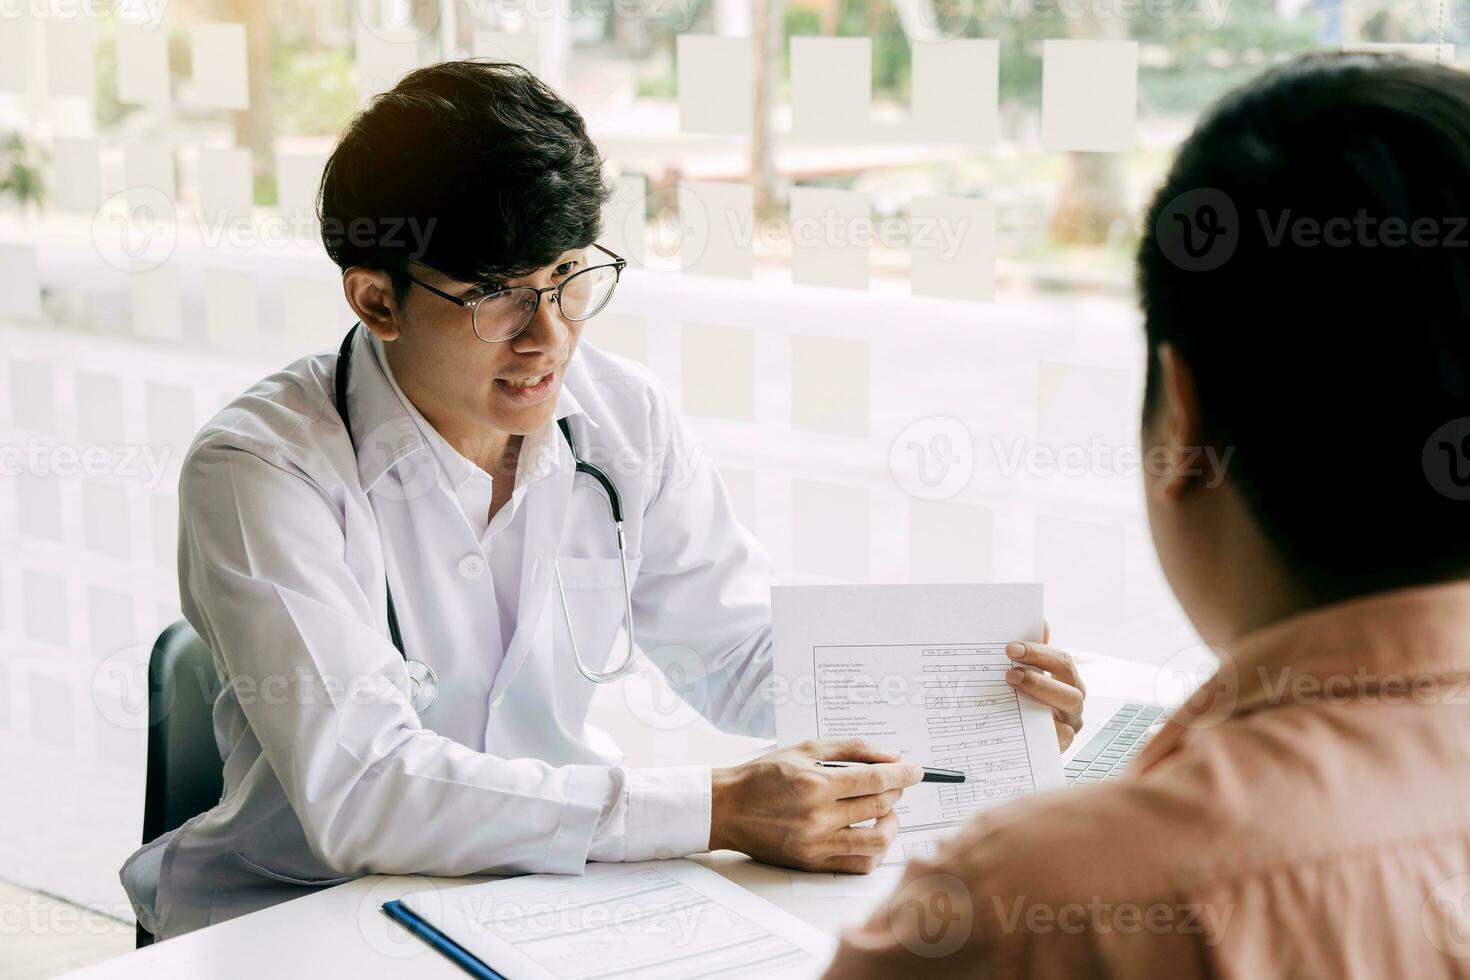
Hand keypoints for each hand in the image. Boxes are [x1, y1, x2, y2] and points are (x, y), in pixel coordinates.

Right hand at [708, 738, 923, 873]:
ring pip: (877, 840)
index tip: (916, 770)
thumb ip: (851, 749)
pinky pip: (859, 864)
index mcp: (816, 784)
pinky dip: (875, 850)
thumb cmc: (763, 775)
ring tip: (887, 811)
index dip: (903, 774)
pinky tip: (873, 833)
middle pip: (879, 806)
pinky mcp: (813, 863)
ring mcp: (816, 844)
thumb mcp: (805, 749)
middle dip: (896, 792)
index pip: (876, 780)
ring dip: (892, 823)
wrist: (727, 808)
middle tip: (896, 783)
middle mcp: (818, 817)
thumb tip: (890, 756)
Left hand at [1005, 624, 1086, 751]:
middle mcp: (1074, 702)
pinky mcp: (1062, 746)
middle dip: (1039, 675)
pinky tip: (1020, 722)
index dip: (1038, 652)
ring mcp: (1071, 725)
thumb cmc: (1024, 700)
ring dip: (1041, 693)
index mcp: (1067, 680)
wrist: (1019, 740)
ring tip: (1013, 686)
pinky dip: (1043, 728)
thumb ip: (1031, 653)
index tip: (1011, 648)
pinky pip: (1061, 738)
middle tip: (1010, 671)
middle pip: (1068, 685)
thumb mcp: (1025, 675)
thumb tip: (1040, 621)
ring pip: (1067, 708)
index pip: (1061, 661)